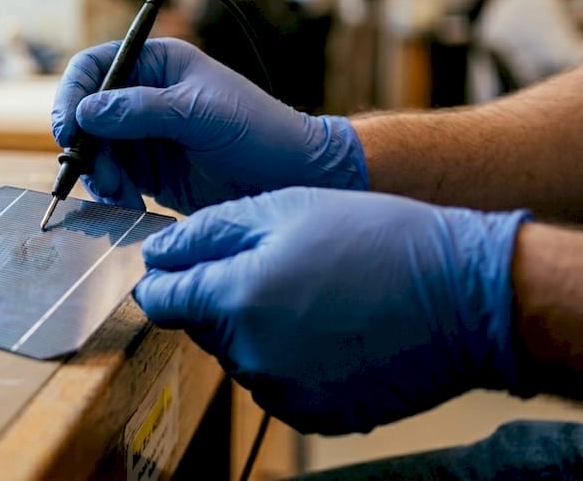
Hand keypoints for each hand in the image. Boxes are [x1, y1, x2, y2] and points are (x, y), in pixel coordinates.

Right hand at [50, 38, 365, 212]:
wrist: (293, 180)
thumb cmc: (259, 132)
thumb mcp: (200, 114)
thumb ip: (141, 111)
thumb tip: (85, 111)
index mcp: (157, 65)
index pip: (94, 67)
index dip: (72, 95)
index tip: (68, 130)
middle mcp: (143, 96)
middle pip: (85, 114)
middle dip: (85, 146)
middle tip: (100, 175)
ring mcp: (144, 136)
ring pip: (94, 151)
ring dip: (98, 175)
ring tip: (121, 194)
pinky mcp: (148, 172)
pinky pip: (112, 179)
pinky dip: (112, 193)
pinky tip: (130, 204)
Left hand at [135, 188, 531, 433]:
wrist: (467, 298)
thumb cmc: (378, 239)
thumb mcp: (283, 208)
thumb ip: (206, 231)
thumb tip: (156, 254)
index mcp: (235, 298)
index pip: (160, 299)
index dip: (166, 278)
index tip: (182, 265)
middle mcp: (250, 354)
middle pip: (201, 326)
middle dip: (222, 297)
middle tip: (279, 265)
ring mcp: (283, 391)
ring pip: (240, 355)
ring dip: (258, 327)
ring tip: (316, 294)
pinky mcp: (316, 415)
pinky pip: (277, 383)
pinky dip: (292, 359)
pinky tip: (332, 328)